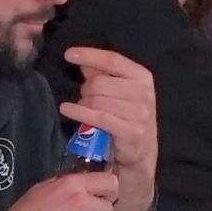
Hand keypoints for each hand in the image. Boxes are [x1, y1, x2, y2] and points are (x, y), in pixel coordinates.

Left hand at [60, 47, 157, 210]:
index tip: (69, 54)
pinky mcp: (130, 131)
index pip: (112, 60)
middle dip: (85, 89)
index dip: (90, 55)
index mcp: (143, 77)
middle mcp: (144, 93)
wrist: (140, 156)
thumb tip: (81, 59)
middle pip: (100, 82)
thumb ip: (102, 75)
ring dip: (82, 103)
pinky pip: (97, 117)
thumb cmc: (127, 119)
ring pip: (96, 100)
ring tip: (81, 108)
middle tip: (84, 98)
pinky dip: (78, 112)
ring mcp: (139, 113)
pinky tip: (66, 110)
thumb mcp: (120, 94)